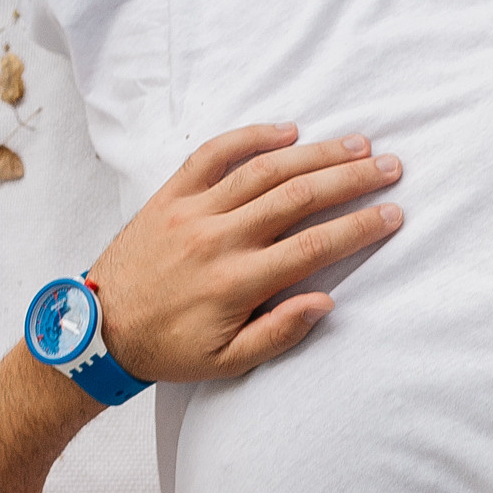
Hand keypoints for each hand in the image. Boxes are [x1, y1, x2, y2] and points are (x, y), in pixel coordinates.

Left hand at [85, 123, 404, 381]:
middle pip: (298, 197)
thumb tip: (325, 301)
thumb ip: (279, 333)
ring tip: (356, 145)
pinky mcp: (170, 196)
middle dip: (351, 179)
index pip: (314, 246)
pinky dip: (250, 138)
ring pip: (263, 171)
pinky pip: (213, 155)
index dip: (360, 227)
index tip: (394, 214)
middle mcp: (218, 238)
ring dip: (315, 154)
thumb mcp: (228, 361)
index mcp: (238, 282)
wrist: (98, 329)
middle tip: (391, 167)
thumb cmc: (169, 349)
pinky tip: (287, 131)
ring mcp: (193, 211)